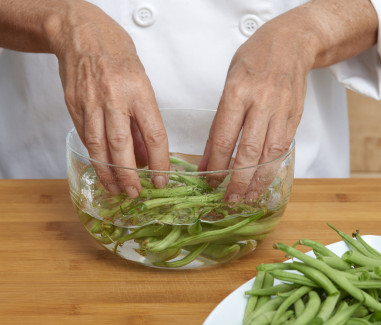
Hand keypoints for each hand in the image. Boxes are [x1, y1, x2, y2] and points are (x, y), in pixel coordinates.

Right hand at [51, 2, 168, 196]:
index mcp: (139, 91)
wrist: (82, 34)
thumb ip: (144, 121)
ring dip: (108, 173)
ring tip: (116, 189)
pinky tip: (102, 168)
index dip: (160, 162)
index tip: (161, 180)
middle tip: (135, 193)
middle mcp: (114, 98)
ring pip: (99, 147)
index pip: (154, 134)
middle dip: (129, 175)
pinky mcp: (74, 107)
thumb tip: (147, 155)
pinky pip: (87, 138)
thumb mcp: (142, 83)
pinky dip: (95, 156)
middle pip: (122, 146)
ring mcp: (91, 103)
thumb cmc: (118, 56)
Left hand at [200, 17, 312, 201]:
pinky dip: (272, 168)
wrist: (291, 43)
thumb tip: (209, 156)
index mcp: (238, 92)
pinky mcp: (295, 117)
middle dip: (237, 180)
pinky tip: (264, 181)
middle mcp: (261, 103)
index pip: (223, 137)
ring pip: (269, 154)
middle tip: (228, 199)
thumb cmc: (254, 60)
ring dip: (257, 181)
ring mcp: (281, 110)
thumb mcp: (230, 82)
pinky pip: (283, 148)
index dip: (215, 163)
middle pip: (248, 151)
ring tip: (247, 198)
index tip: (208, 180)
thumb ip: (221, 120)